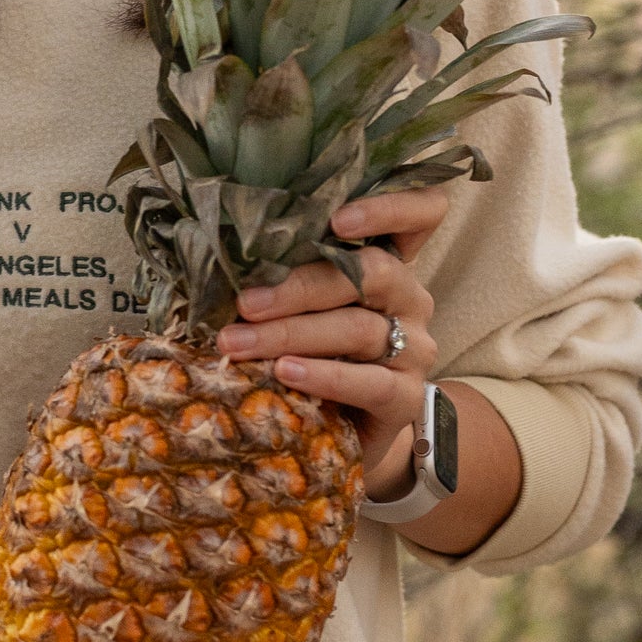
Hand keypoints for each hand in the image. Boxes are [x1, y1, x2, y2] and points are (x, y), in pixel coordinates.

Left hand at [214, 187, 449, 491]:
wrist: (337, 434)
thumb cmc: (310, 354)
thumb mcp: (299, 308)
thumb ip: (284, 275)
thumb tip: (219, 258)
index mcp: (388, 262)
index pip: (422, 214)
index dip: (391, 207)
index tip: (337, 219)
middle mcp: (409, 298)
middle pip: (371, 273)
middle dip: (300, 287)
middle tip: (244, 303)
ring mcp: (414, 347)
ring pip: (359, 328)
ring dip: (291, 334)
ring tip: (239, 344)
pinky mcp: (406, 397)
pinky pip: (370, 382)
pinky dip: (323, 376)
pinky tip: (286, 373)